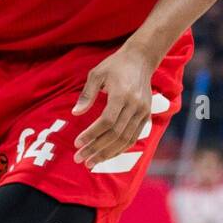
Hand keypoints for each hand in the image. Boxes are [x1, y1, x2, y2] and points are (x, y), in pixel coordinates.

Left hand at [72, 45, 153, 169]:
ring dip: (107, 154)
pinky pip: (133, 138)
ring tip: (90, 162)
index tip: (77, 143)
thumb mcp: (96, 74)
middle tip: (79, 159)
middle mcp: (135, 106)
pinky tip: (106, 155)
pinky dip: (119, 149)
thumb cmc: (115, 65)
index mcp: (122, 94)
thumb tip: (75, 113)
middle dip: (96, 149)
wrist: (141, 59)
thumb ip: (86, 95)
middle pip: (115, 134)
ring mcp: (143, 112)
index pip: (107, 121)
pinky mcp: (146, 116)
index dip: (91, 134)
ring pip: (125, 140)